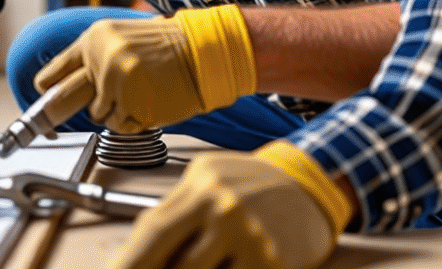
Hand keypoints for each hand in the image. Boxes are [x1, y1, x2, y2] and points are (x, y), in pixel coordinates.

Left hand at [33, 4, 256, 132]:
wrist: (203, 50)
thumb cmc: (166, 46)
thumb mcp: (120, 38)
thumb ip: (92, 59)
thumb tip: (62, 85)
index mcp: (93, 40)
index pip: (53, 74)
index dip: (46, 91)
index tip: (40, 102)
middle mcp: (100, 60)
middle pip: (61, 99)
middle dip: (54, 113)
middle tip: (41, 129)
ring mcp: (116, 84)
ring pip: (97, 115)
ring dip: (113, 112)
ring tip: (138, 93)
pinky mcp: (133, 105)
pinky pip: (120, 125)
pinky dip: (132, 121)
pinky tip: (148, 102)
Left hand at [108, 143, 351, 268]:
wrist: (313, 183)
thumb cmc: (255, 184)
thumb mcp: (209, 181)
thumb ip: (175, 213)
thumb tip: (135, 253)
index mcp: (202, 185)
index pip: (151, 232)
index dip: (127, 264)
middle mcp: (225, 208)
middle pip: (174, 264)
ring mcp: (251, 237)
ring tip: (211, 261)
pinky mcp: (272, 263)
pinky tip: (228, 265)